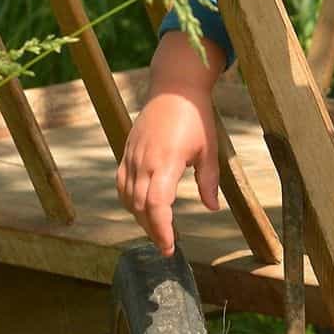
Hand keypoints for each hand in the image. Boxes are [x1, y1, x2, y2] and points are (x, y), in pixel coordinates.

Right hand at [116, 31, 226, 255]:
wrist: (174, 88)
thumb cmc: (195, 116)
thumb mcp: (208, 150)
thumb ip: (208, 181)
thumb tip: (212, 208)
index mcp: (166, 162)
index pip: (157, 205)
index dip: (161, 229)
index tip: (170, 246)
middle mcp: (144, 161)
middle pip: (140, 207)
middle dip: (152, 230)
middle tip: (166, 246)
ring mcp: (132, 156)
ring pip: (127, 197)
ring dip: (139, 217)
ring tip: (157, 230)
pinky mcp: (127, 151)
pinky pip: (122, 183)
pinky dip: (129, 200)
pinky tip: (141, 208)